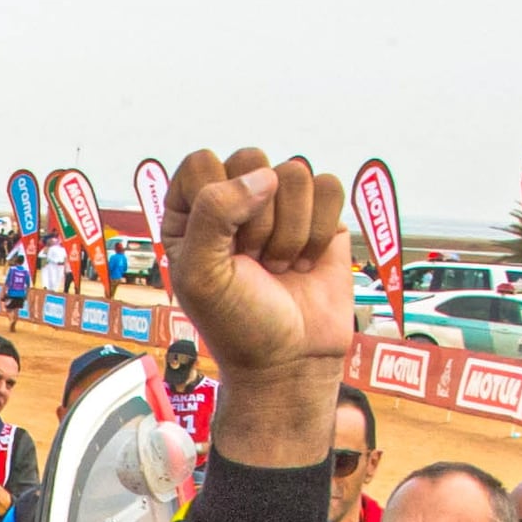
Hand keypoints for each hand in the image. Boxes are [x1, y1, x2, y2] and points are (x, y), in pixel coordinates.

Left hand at [163, 149, 361, 386]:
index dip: (216, 202)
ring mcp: (281, 204)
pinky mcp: (321, 215)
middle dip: (257, 221)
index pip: (202, 163)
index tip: (222, 249)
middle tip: (253, 262)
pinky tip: (307, 264)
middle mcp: (235, 199)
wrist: (289, 361)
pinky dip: (320, 231)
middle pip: (252, 160)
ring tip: (279, 267)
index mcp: (192, 209)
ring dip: (290, 232)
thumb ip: (214, 212)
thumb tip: (266, 176)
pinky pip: (329, 187)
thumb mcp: (201, 273)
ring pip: (296, 173)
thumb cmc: (236, 322)